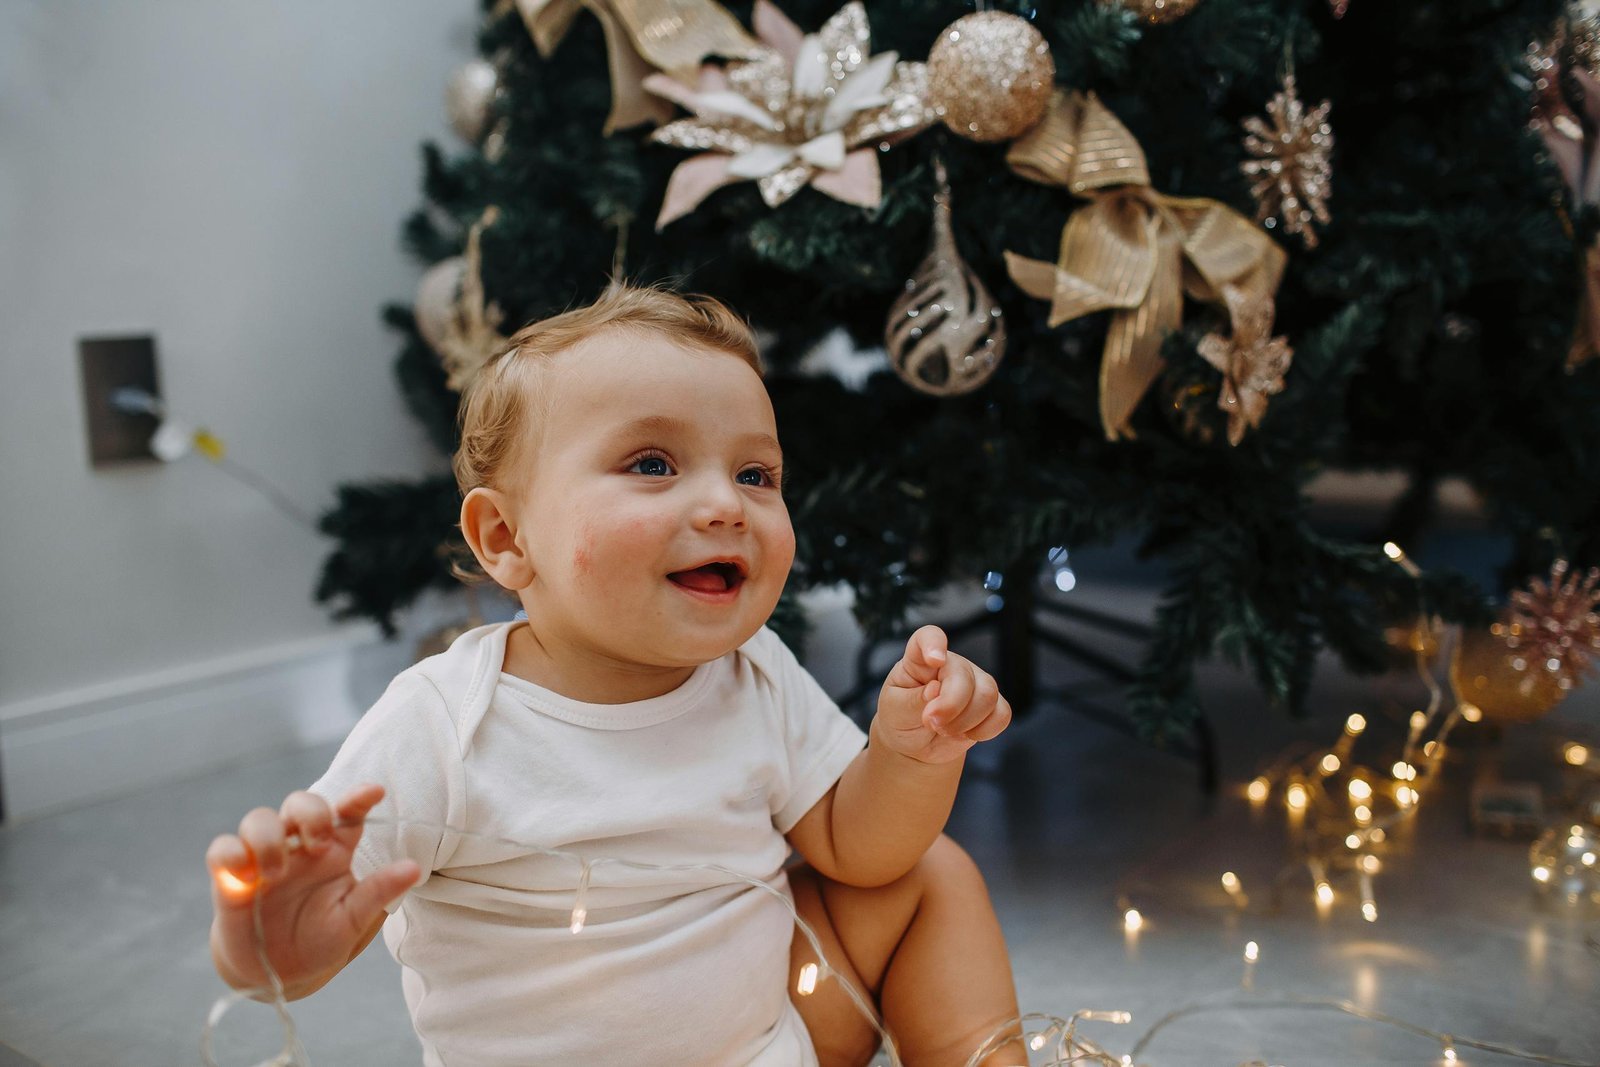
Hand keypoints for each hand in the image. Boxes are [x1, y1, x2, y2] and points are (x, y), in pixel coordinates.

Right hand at [205, 784, 418, 996]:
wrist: (278, 974)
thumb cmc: (320, 939)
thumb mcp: (353, 920)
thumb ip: (378, 892)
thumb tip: (414, 869)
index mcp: (333, 850)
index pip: (347, 813)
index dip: (359, 798)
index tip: (375, 792)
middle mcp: (298, 847)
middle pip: (300, 803)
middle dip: (310, 812)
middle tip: (319, 841)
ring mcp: (263, 858)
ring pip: (258, 819)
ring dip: (268, 836)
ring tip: (277, 872)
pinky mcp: (230, 878)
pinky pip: (222, 849)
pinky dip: (229, 854)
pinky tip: (243, 874)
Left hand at [875, 625, 1011, 764]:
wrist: (914, 745)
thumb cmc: (901, 719)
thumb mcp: (896, 710)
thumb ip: (914, 700)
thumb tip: (935, 690)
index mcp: (919, 660)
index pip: (928, 637)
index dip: (934, 643)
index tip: (934, 660)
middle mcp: (951, 666)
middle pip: (964, 676)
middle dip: (949, 706)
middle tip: (931, 723)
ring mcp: (973, 683)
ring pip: (987, 694)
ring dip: (965, 722)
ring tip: (944, 731)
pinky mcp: (990, 706)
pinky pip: (1001, 714)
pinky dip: (984, 731)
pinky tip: (965, 734)